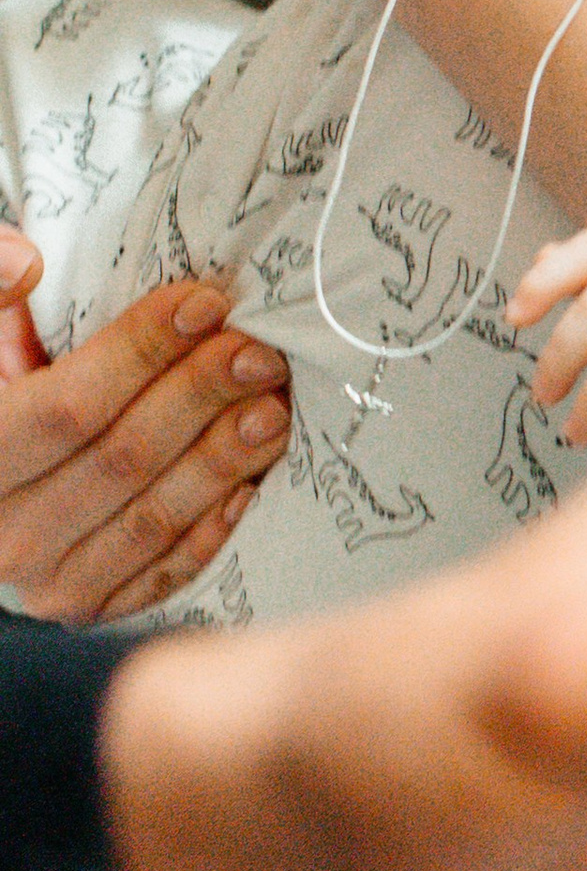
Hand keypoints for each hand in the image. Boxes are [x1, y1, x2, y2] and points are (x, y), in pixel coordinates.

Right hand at [0, 241, 290, 620]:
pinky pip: (162, 573)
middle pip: (122, 459)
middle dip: (200, 396)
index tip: (205, 303)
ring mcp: (45, 581)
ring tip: (275, 406)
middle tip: (259, 351)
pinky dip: (212, 527)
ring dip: (223, 460)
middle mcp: (4, 531)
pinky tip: (251, 480)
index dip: (140, 352)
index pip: (66, 407)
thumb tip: (28, 263)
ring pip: (151, 519)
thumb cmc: (2, 393)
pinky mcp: (88, 607)